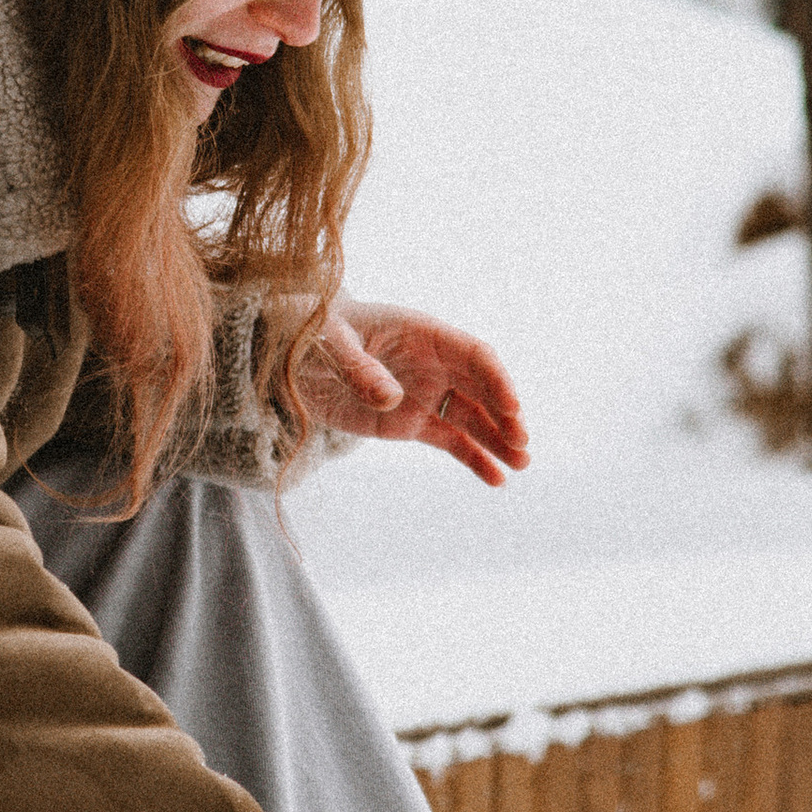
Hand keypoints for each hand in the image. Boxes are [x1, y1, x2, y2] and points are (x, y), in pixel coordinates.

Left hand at [299, 302, 529, 489]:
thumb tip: (392, 399)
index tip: (511, 408)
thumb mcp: (329, 343)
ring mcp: (425, 394)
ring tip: (522, 465)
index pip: (473, 355)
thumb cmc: (312, 332)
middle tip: (522, 444)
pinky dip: (474, 458)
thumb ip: (359, 369)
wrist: (288, 353)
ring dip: (498, 440)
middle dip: (505, 415)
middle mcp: (433, 363)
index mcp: (422, 333)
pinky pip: (450, 440)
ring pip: (473, 418)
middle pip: (482, 389)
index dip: (496, 380)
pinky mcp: (411, 422)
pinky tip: (496, 478)